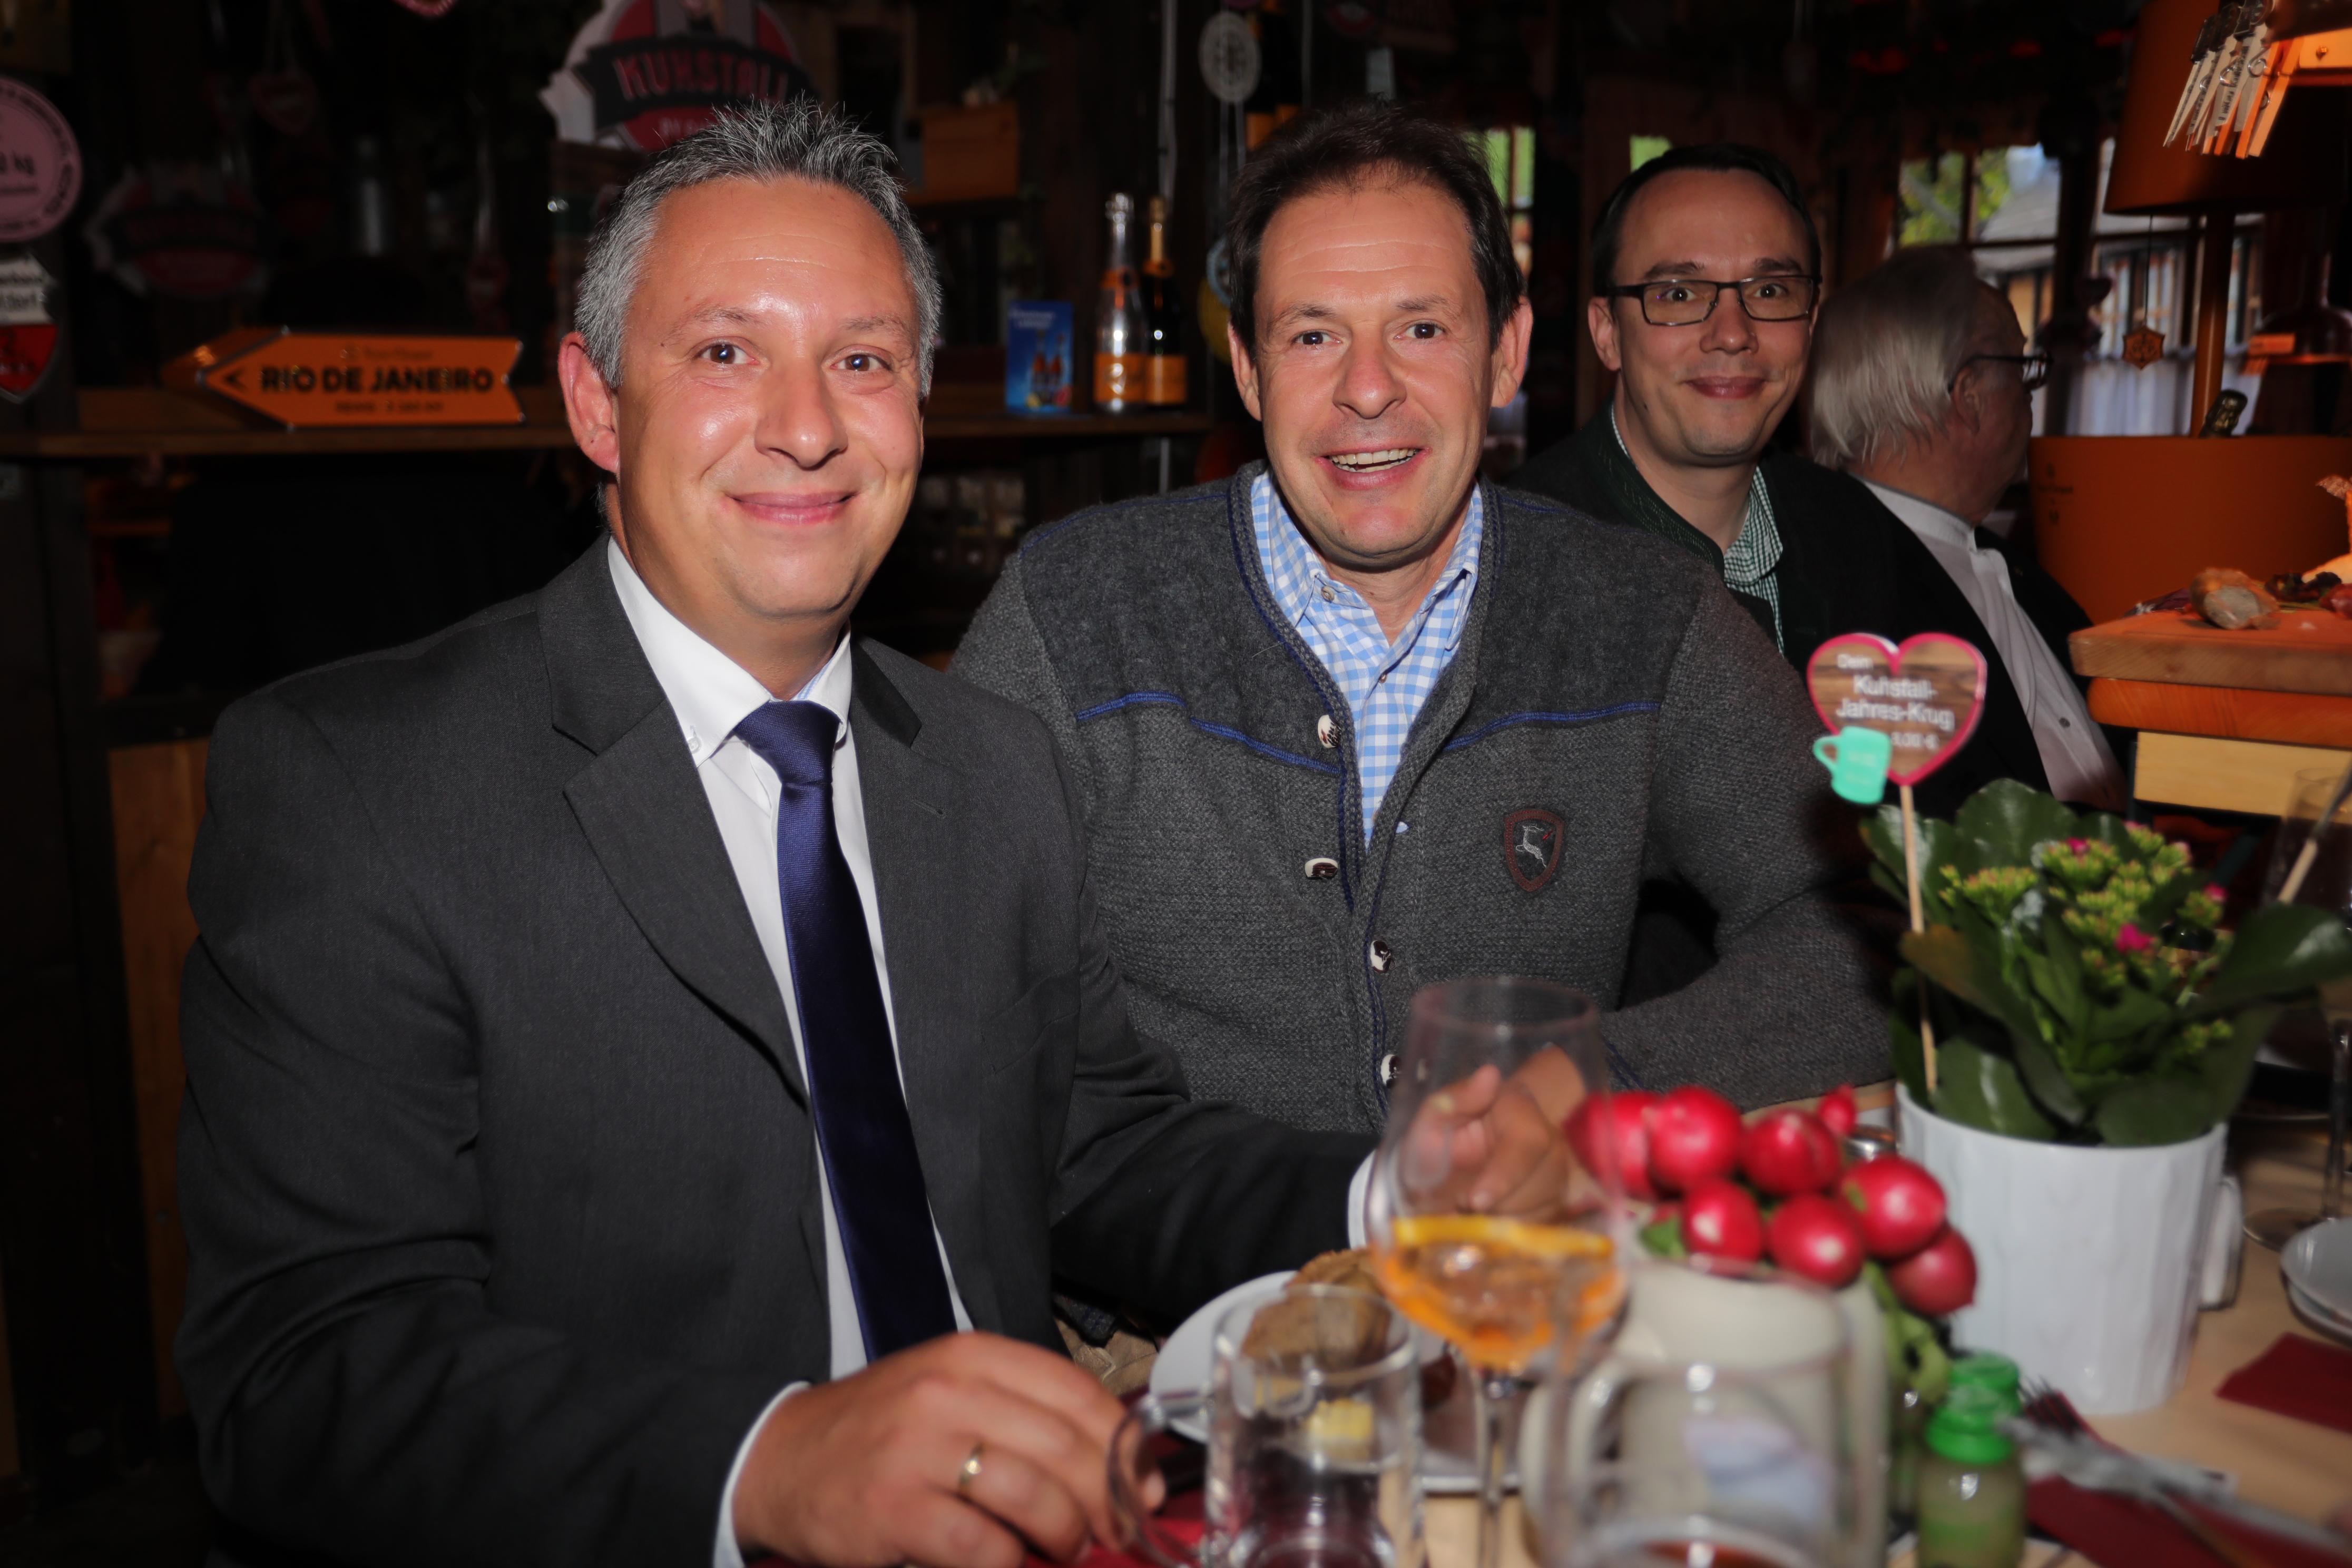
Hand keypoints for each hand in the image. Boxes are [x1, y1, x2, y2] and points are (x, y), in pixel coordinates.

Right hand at [732, 1331, 1164, 1567]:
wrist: (781, 1459)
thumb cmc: (881, 1432)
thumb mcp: (950, 1391)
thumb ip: (1023, 1412)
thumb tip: (1115, 1461)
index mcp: (971, 1356)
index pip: (1076, 1393)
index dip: (1123, 1446)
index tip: (1143, 1486)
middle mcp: (946, 1392)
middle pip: (1064, 1447)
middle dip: (1105, 1500)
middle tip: (1112, 1530)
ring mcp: (917, 1450)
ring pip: (1033, 1495)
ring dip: (1064, 1534)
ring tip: (1062, 1547)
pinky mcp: (893, 1508)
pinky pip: (981, 1546)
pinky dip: (1006, 1562)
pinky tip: (1003, 1561)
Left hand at [1397, 1062, 1574, 1219]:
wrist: (1445, 1171)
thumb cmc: (1438, 1141)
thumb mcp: (1434, 1118)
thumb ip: (1454, 1099)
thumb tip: (1489, 1075)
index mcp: (1518, 1110)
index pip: (1528, 1141)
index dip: (1504, 1175)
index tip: (1473, 1201)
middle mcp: (1548, 1140)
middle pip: (1541, 1182)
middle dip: (1498, 1204)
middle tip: (1460, 1208)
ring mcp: (1557, 1172)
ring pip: (1543, 1207)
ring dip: (1502, 1218)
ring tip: (1470, 1211)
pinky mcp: (1557, 1202)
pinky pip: (1542, 1225)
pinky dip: (1511, 1231)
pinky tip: (1487, 1221)